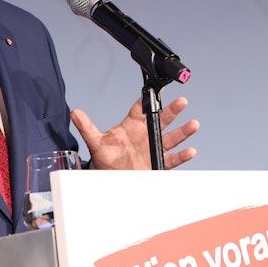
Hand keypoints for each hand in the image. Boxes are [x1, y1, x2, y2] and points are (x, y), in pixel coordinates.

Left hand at [71, 96, 198, 169]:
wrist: (112, 177)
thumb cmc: (106, 158)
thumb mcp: (96, 142)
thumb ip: (87, 127)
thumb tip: (74, 113)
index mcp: (132, 125)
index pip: (143, 108)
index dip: (150, 98)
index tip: (158, 89)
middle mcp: (146, 134)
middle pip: (161, 119)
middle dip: (172, 111)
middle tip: (182, 101)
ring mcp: (153, 147)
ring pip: (172, 138)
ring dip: (183, 132)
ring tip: (193, 124)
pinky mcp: (158, 162)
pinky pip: (172, 159)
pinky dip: (182, 156)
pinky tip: (190, 151)